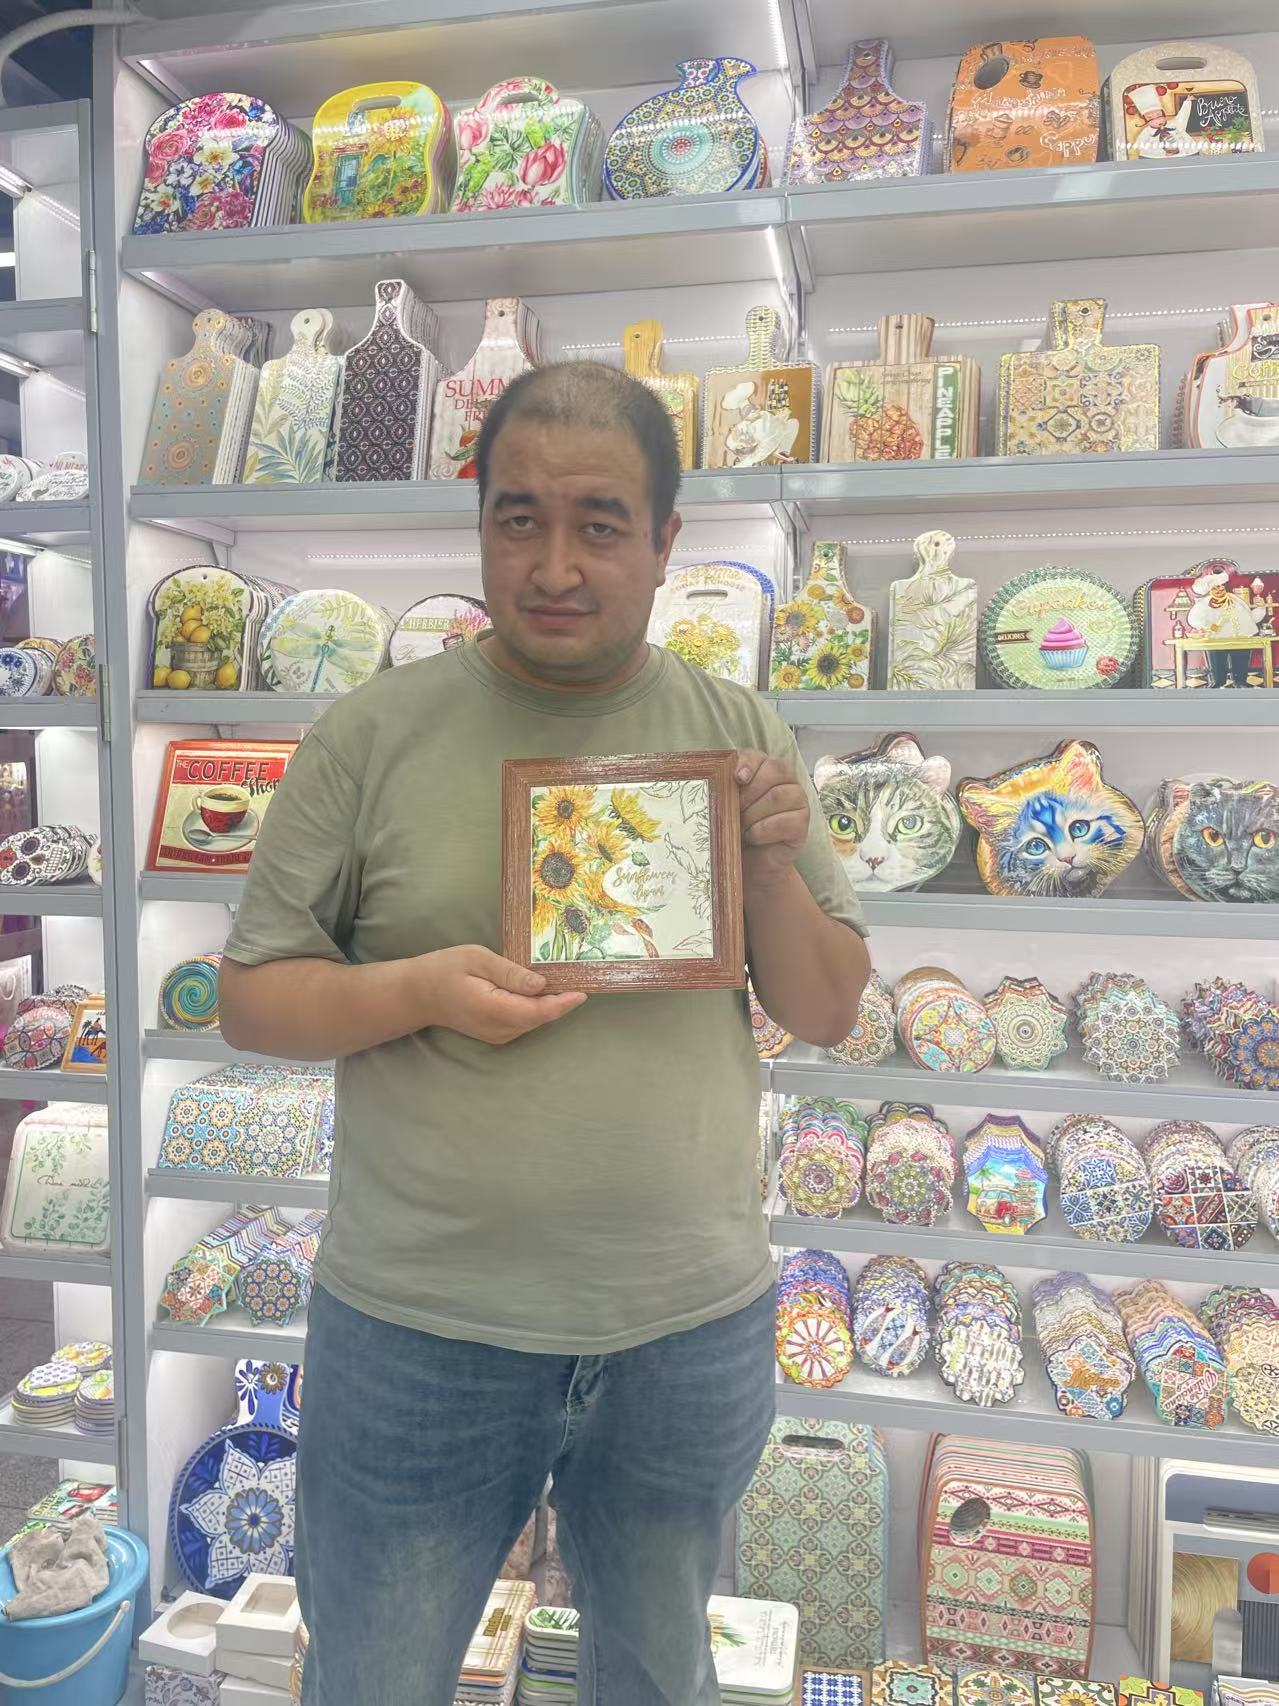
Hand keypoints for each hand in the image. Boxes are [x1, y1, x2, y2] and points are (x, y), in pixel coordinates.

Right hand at [417, 945, 584, 1044]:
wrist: (419, 994)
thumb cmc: (445, 969)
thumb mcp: (477, 959)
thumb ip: (510, 973)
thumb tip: (541, 983)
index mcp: (492, 1009)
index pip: (537, 1012)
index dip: (563, 1003)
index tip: (583, 990)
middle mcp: (498, 1029)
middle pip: (539, 1018)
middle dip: (561, 1001)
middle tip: (580, 976)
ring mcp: (497, 1035)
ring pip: (534, 1021)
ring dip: (551, 1004)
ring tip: (566, 979)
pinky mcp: (497, 1033)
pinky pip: (525, 1021)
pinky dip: (537, 1007)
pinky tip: (543, 989)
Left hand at [736, 749, 808, 890]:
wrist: (748, 864)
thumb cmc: (734, 830)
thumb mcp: (725, 807)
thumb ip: (723, 789)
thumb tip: (712, 778)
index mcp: (764, 770)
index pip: (759, 756)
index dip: (748, 764)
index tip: (737, 778)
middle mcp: (786, 781)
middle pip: (775, 770)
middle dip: (750, 790)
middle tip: (735, 809)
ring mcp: (798, 801)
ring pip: (778, 795)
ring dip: (754, 813)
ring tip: (741, 827)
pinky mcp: (802, 825)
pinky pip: (785, 821)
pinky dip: (763, 830)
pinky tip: (752, 837)